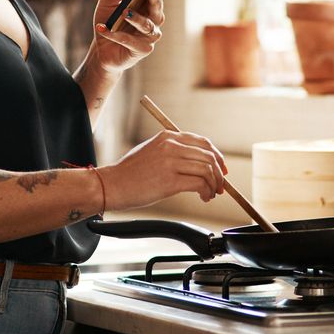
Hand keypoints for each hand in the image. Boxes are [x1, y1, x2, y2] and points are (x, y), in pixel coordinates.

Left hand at [89, 0, 176, 73]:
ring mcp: (149, 36)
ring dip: (136, 18)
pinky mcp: (142, 50)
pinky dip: (116, 35)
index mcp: (148, 4)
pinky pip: (130, 41)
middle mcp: (153, 19)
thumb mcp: (105, 2)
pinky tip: (103, 29)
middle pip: (158, 7)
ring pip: (147, 26)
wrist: (102, 49)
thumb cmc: (108, 21)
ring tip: (124, 12)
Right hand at [99, 129, 227, 210]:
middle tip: (220, 186)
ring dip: (214, 184)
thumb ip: (173, 151)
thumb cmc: (130, 173)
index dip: (217, 156)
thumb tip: (199, 162)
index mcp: (168, 136)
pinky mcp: (170, 181)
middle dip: (218, 173)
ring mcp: (170, 162)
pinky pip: (200, 184)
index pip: (203, 142)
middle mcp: (171, 145)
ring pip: (207, 170)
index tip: (220, 169)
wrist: (112, 185)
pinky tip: (203, 197)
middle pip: (209, 156)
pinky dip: (207, 191)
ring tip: (210, 194)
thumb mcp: (152, 151)